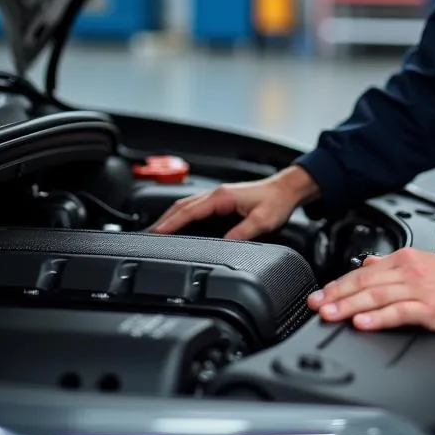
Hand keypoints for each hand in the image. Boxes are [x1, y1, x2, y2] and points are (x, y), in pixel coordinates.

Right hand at [148, 165, 318, 239]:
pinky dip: (182, 216)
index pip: (189, 211)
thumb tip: (224, 246)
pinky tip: (179, 225)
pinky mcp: (222, 201)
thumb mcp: (262, 221)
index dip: (171, 223)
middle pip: (181, 207)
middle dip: (163, 221)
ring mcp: (218, 196)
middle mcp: (216, 194)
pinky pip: (195, 208)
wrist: (288, 188)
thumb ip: (242, 233)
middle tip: (147, 236)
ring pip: (186, 206)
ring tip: (156, 233)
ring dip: (171, 218)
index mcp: (222, 197)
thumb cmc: (277, 201)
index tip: (155, 234)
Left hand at [307, 243, 434, 333]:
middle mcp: (408, 272)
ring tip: (328, 314)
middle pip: (363, 284)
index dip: (337, 285)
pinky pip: (399, 312)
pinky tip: (363, 323)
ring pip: (376, 297)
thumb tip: (368, 265)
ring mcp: (419, 290)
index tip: (318, 296)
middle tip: (313, 306)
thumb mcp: (422, 262)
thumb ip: (393, 265)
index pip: (361, 273)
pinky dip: (378, 318)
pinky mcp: (432, 308)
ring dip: (348, 306)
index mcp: (404, 261)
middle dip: (335, 296)